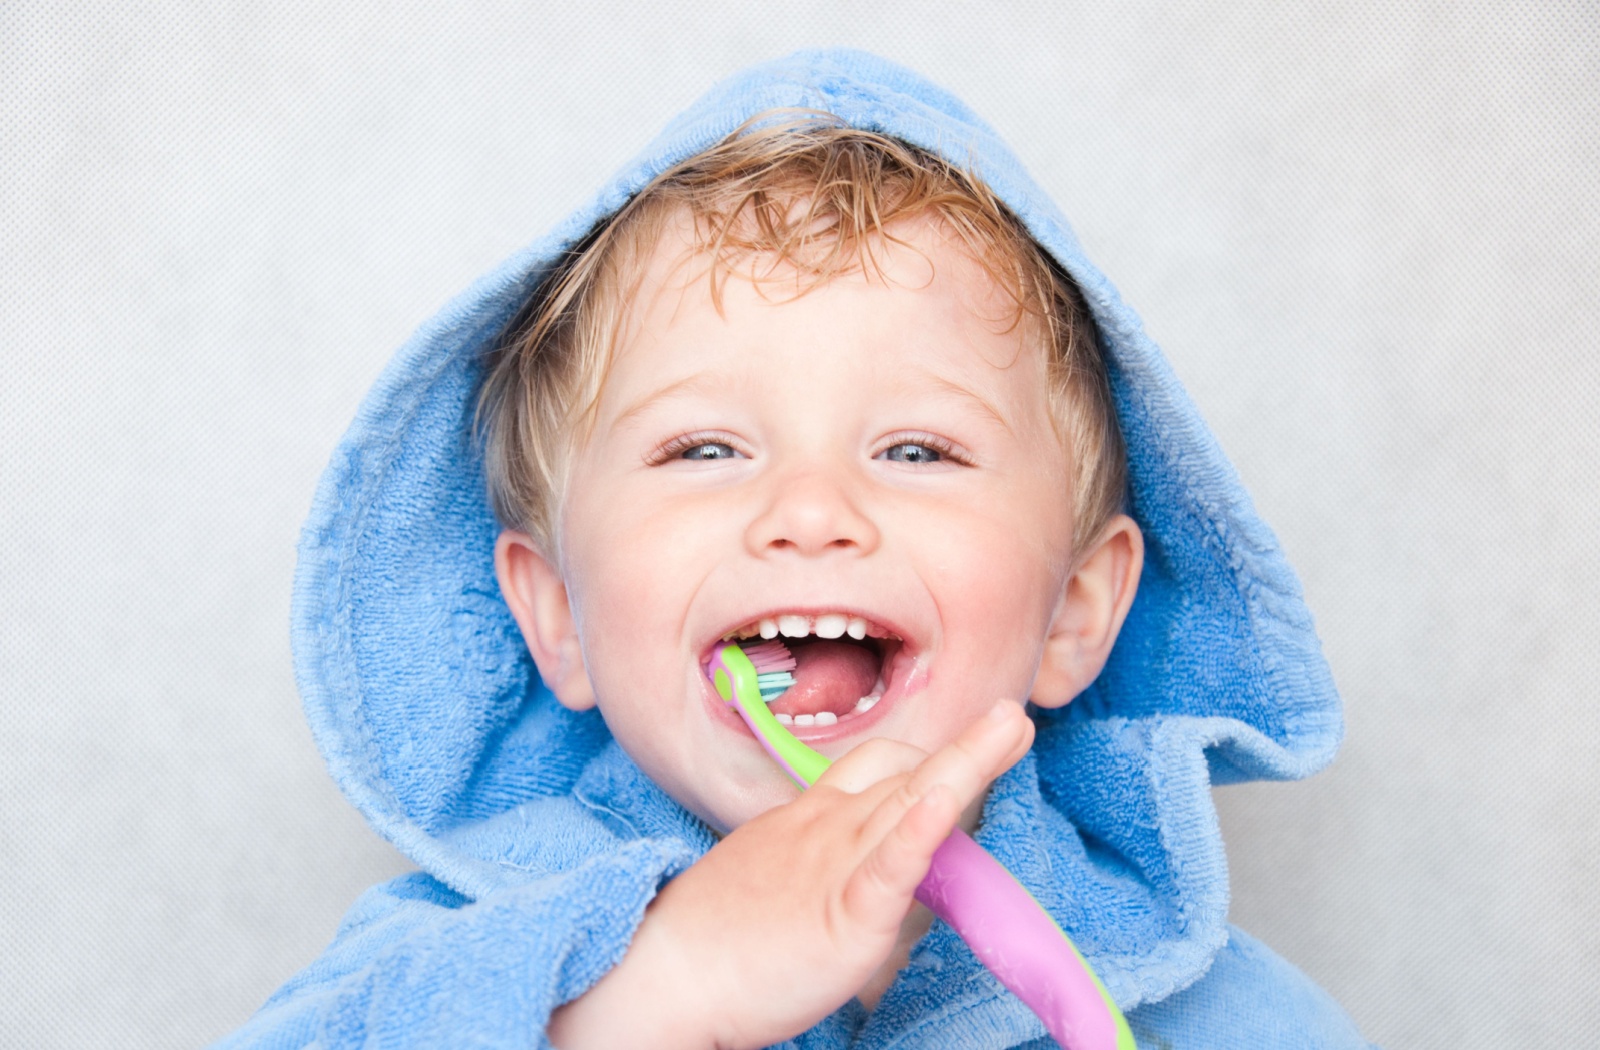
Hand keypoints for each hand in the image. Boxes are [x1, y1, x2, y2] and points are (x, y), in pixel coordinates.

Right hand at [548, 699, 1034, 1049]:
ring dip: (966, 761)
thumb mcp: (770, 882)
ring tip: (1011, 726)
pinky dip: (921, 829)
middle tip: (1012, 717)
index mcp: (809, 819)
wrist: (659, 973)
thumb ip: (819, 874)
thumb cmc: (709, 938)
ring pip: (909, 798)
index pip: (874, 769)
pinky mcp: (845, 915)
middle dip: (964, 745)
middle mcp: (827, 827)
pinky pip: (889, 865)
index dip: (922, 757)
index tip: (969, 744)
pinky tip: (946, 801)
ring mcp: (836, 864)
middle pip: (902, 770)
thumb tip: (855, 886)